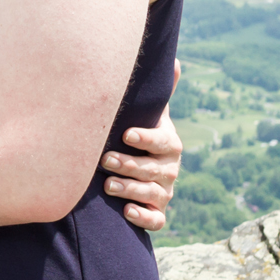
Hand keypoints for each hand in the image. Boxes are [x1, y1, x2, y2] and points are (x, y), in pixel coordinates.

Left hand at [103, 61, 182, 230]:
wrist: (135, 170)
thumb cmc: (134, 136)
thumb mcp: (146, 114)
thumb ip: (157, 92)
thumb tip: (174, 59)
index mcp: (168, 144)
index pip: (163, 142)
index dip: (147, 139)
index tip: (126, 134)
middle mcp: (169, 169)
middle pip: (156, 170)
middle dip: (131, 165)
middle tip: (105, 161)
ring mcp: (164, 193)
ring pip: (153, 194)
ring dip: (132, 190)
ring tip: (108, 185)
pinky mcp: (156, 212)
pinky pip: (157, 220)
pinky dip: (144, 218)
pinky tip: (127, 212)